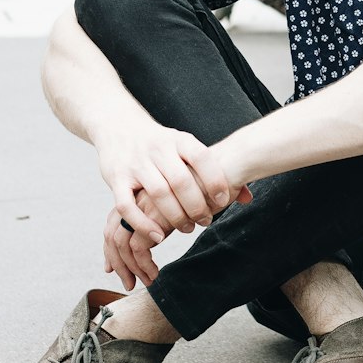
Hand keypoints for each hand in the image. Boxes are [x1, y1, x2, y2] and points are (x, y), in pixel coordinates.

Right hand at [96, 119, 251, 289]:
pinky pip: (127, 205)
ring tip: (188, 228)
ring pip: (158, 194)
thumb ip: (214, 171)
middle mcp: (157, 149)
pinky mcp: (115, 178)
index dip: (215, 179)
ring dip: (175, 217)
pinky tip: (158, 236)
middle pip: (181, 181)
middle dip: (197, 205)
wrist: (119, 126)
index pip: (202, 157)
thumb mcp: (186, 148)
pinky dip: (143, 224)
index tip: (224, 199)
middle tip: (206, 220)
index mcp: (179, 140)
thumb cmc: (161, 145)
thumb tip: (247, 197)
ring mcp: (135, 164)